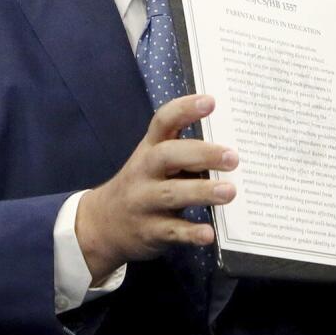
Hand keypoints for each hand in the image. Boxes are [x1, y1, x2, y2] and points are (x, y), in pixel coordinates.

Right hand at [74, 94, 237, 279]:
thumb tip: (232, 151)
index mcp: (150, 149)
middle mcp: (144, 172)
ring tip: (229, 192)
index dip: (185, 109)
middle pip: (168, 156)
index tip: (210, 101)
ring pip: (171, 194)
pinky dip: (190, 233)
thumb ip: (185, 154)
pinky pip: (171, 231)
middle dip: (201, 154)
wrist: (103, 225)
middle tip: (232, 158)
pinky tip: (209, 233)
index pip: (163, 122)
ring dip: (201, 192)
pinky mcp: (149, 231)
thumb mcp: (154, 163)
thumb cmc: (143, 186)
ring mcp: (144, 202)